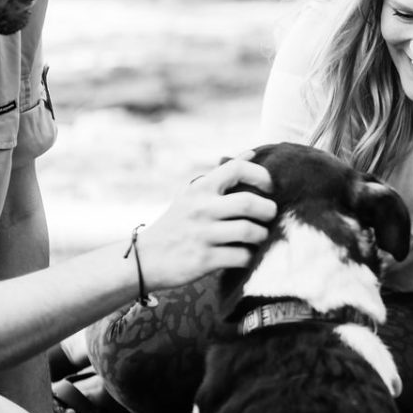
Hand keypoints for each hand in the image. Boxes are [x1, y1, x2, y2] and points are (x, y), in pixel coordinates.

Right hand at [136, 152, 276, 289]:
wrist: (144, 259)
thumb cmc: (177, 224)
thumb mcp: (192, 194)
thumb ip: (222, 175)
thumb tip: (250, 152)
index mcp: (200, 188)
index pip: (237, 168)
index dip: (261, 175)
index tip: (268, 187)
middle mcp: (201, 208)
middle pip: (250, 203)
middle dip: (268, 211)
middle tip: (268, 216)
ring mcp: (203, 235)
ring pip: (250, 231)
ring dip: (261, 236)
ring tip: (257, 237)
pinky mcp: (204, 260)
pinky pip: (242, 257)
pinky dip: (249, 257)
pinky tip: (243, 255)